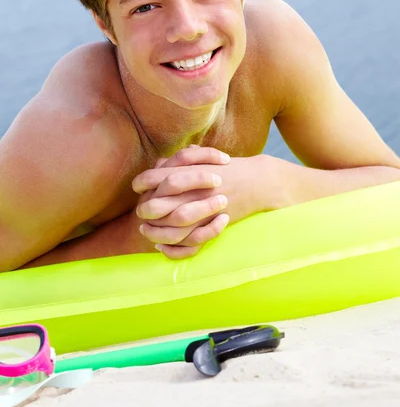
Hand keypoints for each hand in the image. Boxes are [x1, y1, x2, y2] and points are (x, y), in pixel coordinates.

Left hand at [133, 146, 269, 258]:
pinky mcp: (213, 226)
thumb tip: (158, 164)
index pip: (152, 178)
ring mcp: (203, 211)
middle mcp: (192, 192)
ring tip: (146, 231)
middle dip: (145, 210)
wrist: (258, 181)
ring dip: (154, 232)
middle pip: (157, 205)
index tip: (138, 188)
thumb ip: (179, 161)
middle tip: (140, 213)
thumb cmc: (228, 168)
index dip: (141, 184)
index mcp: (187, 172)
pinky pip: (189, 243)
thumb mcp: (202, 158)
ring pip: (171, 228)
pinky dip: (172, 248)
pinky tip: (162, 245)